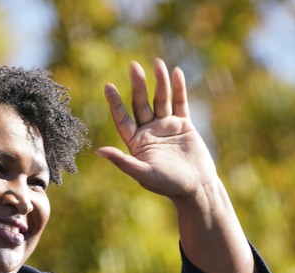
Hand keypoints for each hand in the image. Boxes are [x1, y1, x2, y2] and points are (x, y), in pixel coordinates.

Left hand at [97, 58, 216, 203]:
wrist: (196, 188)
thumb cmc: (168, 185)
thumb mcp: (143, 174)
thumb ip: (122, 161)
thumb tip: (98, 151)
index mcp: (136, 143)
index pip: (122, 119)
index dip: (115, 103)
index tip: (108, 86)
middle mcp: (149, 132)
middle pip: (141, 104)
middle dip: (138, 85)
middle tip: (134, 66)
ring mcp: (166, 127)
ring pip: (160, 100)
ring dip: (159, 82)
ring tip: (158, 63)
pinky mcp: (183, 125)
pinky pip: (179, 103)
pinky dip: (178, 89)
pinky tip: (176, 72)